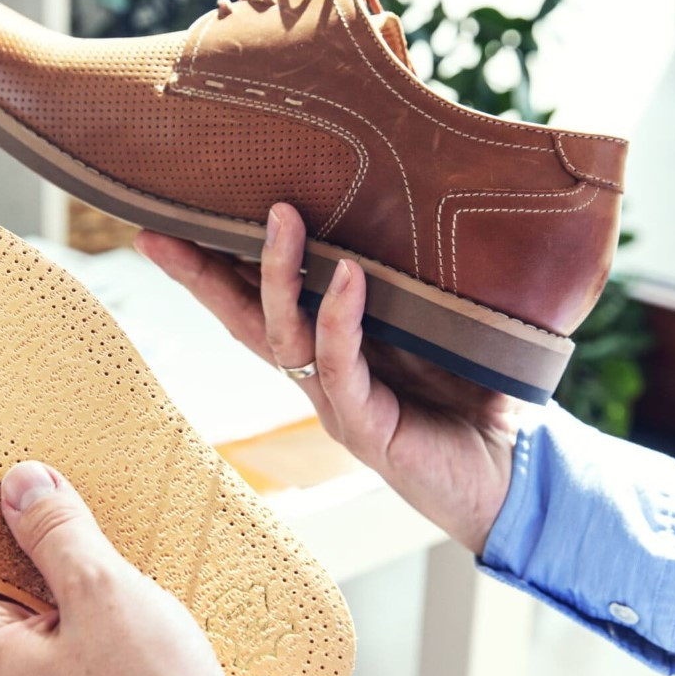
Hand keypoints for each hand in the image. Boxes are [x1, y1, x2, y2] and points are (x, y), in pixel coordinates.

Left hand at [0, 461, 237, 675]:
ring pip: (23, 602)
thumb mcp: (102, 595)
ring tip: (80, 505)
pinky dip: (74, 591)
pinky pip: (59, 627)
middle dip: (3, 528)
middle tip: (35, 471)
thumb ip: (57, 534)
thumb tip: (21, 484)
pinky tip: (111, 561)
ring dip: (48, 558)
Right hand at [135, 204, 524, 553]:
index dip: (210, 268)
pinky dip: (340, 317)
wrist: (511, 479)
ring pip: (285, 336)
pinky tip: (344, 274)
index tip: (163, 225)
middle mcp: (320, 378)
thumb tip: (422, 196)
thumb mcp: (441, 325)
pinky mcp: (369, 427)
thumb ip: (416, 280)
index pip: (255, 303)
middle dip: (200, 275)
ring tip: (281, 215)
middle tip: (164, 229)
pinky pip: (342, 365)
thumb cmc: (477, 398)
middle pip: (243, 320)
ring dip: (279, 273)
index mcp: (329, 352)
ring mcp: (339, 404)